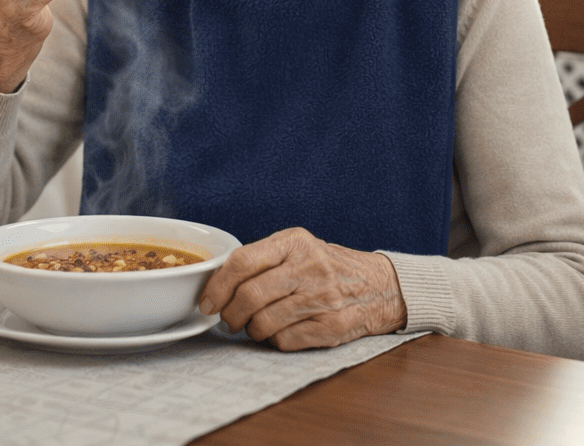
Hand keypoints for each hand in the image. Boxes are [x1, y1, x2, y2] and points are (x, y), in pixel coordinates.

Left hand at [198, 227, 406, 350]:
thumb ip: (261, 258)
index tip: (206, 301)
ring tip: (252, 325)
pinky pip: (284, 341)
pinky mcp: (331, 327)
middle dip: (229, 314)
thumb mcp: (296, 247)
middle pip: (250, 295)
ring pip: (263, 322)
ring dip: (250, 329)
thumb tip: (216, 282)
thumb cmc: (324, 265)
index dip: (218, 285)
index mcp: (294, 242)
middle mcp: (309, 267)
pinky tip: (278, 331)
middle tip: (226, 319)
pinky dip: (273, 340)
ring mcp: (322, 298)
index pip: (243, 261)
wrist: (377, 285)